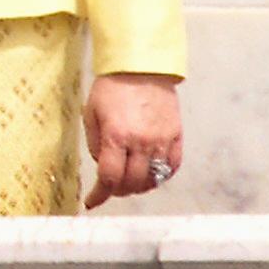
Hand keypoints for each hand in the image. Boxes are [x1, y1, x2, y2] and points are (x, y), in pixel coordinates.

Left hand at [83, 72, 183, 207]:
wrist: (141, 68)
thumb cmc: (112, 88)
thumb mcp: (91, 113)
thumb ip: (95, 144)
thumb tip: (102, 167)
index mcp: (117, 135)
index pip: (110, 177)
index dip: (100, 194)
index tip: (92, 201)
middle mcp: (142, 142)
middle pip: (132, 184)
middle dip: (118, 190)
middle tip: (110, 187)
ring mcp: (162, 141)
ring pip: (153, 180)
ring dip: (139, 187)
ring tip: (129, 181)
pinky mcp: (177, 137)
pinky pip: (172, 168)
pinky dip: (160, 177)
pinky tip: (150, 174)